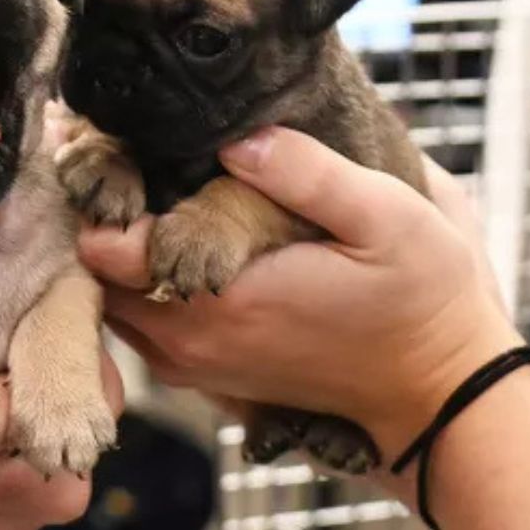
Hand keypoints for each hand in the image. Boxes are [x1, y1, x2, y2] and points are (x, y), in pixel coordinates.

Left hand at [79, 127, 517, 463]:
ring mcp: (191, 364)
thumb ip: (308, 174)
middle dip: (100, 217)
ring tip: (143, 187)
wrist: (436, 390)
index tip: (113, 145)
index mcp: (217, 301)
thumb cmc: (418, 299)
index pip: (101, 249)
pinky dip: (140, 280)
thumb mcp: (386, 218)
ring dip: (117, 251)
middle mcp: (187, 342)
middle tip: (118, 154)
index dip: (99, 190)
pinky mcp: (203, 371)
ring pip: (112, 299)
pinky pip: (141, 321)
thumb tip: (235, 139)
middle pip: (93, 274)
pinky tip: (169, 232)